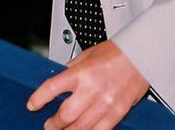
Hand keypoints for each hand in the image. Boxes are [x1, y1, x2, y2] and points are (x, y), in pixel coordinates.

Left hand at [27, 40, 148, 129]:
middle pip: (65, 115)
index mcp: (82, 72)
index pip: (52, 88)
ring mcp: (105, 103)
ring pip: (81, 128)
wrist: (142, 55)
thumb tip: (59, 82)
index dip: (39, 99)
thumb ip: (72, 69)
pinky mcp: (118, 112)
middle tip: (49, 124)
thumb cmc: (117, 52)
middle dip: (53, 124)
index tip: (32, 105)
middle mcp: (92, 89)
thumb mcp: (87, 54)